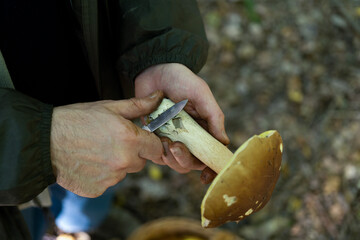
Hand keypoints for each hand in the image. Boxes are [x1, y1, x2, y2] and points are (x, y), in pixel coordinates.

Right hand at [50, 91, 163, 196]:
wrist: (45, 141)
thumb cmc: (76, 120)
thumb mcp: (109, 107)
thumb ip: (138, 105)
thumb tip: (158, 97)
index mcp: (130, 139)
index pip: (157, 148)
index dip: (151, 143)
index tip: (142, 140)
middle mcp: (124, 161)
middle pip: (141, 161)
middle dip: (133, 153)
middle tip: (113, 142)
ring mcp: (111, 178)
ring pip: (124, 172)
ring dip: (117, 164)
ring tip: (97, 151)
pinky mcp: (98, 189)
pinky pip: (108, 182)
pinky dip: (102, 175)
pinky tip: (88, 163)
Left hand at [135, 63, 228, 180]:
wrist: (155, 69)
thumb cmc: (182, 79)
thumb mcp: (202, 95)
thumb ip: (214, 117)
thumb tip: (224, 143)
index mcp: (204, 130)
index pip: (210, 154)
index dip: (211, 168)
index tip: (206, 175)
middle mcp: (188, 137)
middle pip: (190, 162)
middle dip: (184, 160)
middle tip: (176, 146)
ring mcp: (171, 137)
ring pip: (173, 161)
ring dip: (170, 157)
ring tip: (166, 141)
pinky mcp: (154, 135)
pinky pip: (155, 152)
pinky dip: (156, 150)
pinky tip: (157, 137)